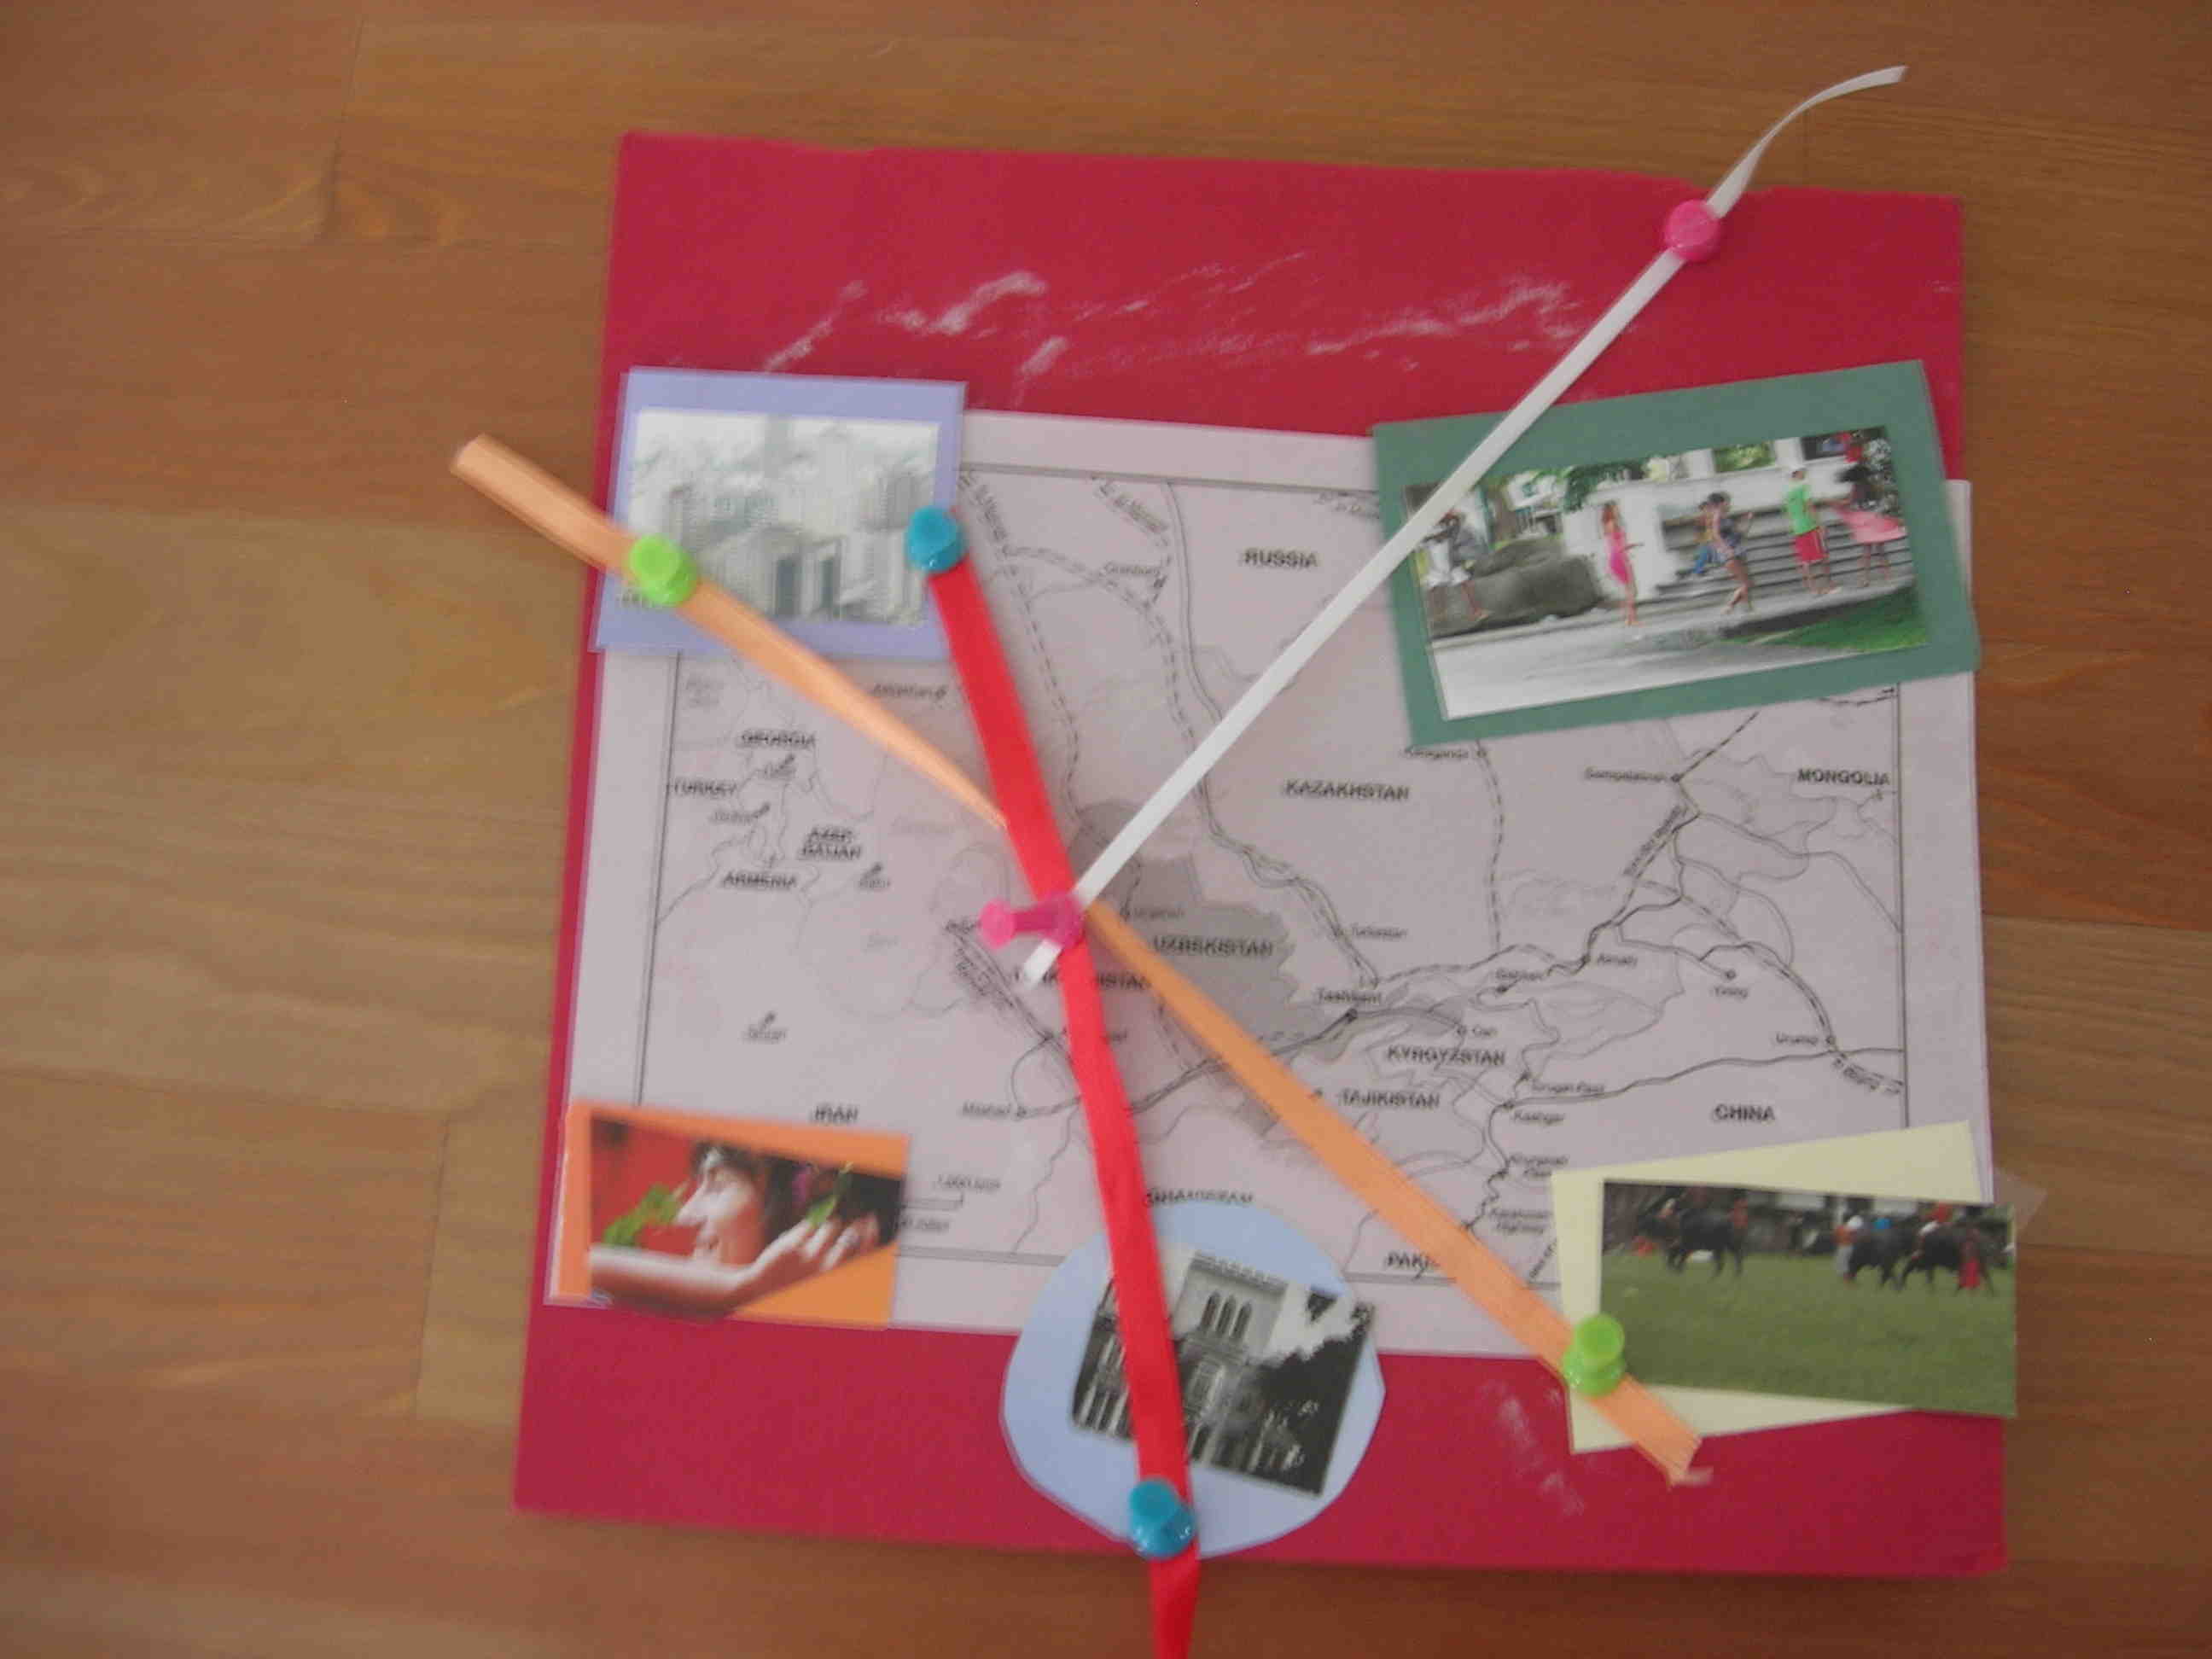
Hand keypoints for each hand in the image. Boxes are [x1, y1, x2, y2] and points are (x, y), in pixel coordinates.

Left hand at [743, 1212, 882, 1298]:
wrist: (760, 1288)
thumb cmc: (797, 1280)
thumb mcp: (820, 1274)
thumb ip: (840, 1255)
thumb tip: (862, 1227)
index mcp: (833, 1278)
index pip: (862, 1254)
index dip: (871, 1234)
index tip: (871, 1220)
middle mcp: (824, 1270)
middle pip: (850, 1239)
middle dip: (854, 1226)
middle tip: (853, 1220)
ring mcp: (807, 1257)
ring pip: (829, 1227)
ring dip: (829, 1226)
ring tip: (821, 1234)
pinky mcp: (791, 1246)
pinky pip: (808, 1225)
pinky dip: (806, 1227)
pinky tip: (798, 1238)